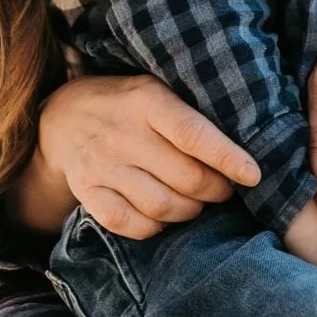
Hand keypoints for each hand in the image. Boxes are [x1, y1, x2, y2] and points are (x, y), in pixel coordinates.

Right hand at [7, 74, 260, 239]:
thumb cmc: (127, 103)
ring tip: (197, 202)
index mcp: (147, 100)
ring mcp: (101, 165)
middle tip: (225, 189)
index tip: (254, 175)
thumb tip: (244, 138)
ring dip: (189, 211)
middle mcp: (123, 133)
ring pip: (161, 205)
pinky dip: (154, 228)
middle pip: (184, 177)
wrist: (62, 116)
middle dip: (216, 190)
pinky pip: (129, 224)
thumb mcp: (156, 89)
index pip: (194, 134)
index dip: (227, 157)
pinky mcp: (87, 192)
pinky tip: (164, 217)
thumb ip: (190, 112)